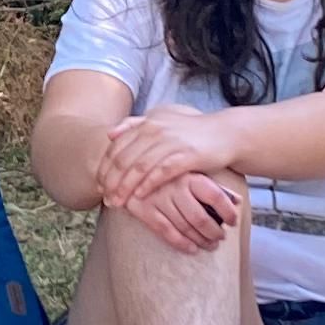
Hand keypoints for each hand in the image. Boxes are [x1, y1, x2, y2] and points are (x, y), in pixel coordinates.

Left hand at [96, 106, 239, 204]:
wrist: (224, 133)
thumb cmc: (190, 131)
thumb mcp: (161, 121)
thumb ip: (135, 125)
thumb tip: (110, 134)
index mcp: (147, 124)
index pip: (117, 148)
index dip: (105, 167)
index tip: (99, 185)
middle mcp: (156, 131)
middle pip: (124, 159)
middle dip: (111, 181)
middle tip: (105, 198)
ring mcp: (171, 143)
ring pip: (139, 167)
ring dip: (125, 187)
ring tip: (117, 203)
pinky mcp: (187, 155)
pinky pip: (161, 172)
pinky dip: (147, 185)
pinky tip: (139, 197)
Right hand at [128, 167, 242, 252]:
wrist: (129, 166)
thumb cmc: (168, 171)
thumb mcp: (191, 171)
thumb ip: (213, 185)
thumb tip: (237, 200)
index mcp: (189, 174)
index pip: (215, 195)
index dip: (227, 211)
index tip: (233, 221)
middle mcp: (175, 186)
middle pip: (200, 217)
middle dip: (214, 232)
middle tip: (221, 238)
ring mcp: (158, 198)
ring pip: (184, 226)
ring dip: (200, 240)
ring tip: (210, 245)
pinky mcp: (144, 209)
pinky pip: (165, 231)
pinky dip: (180, 243)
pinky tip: (191, 248)